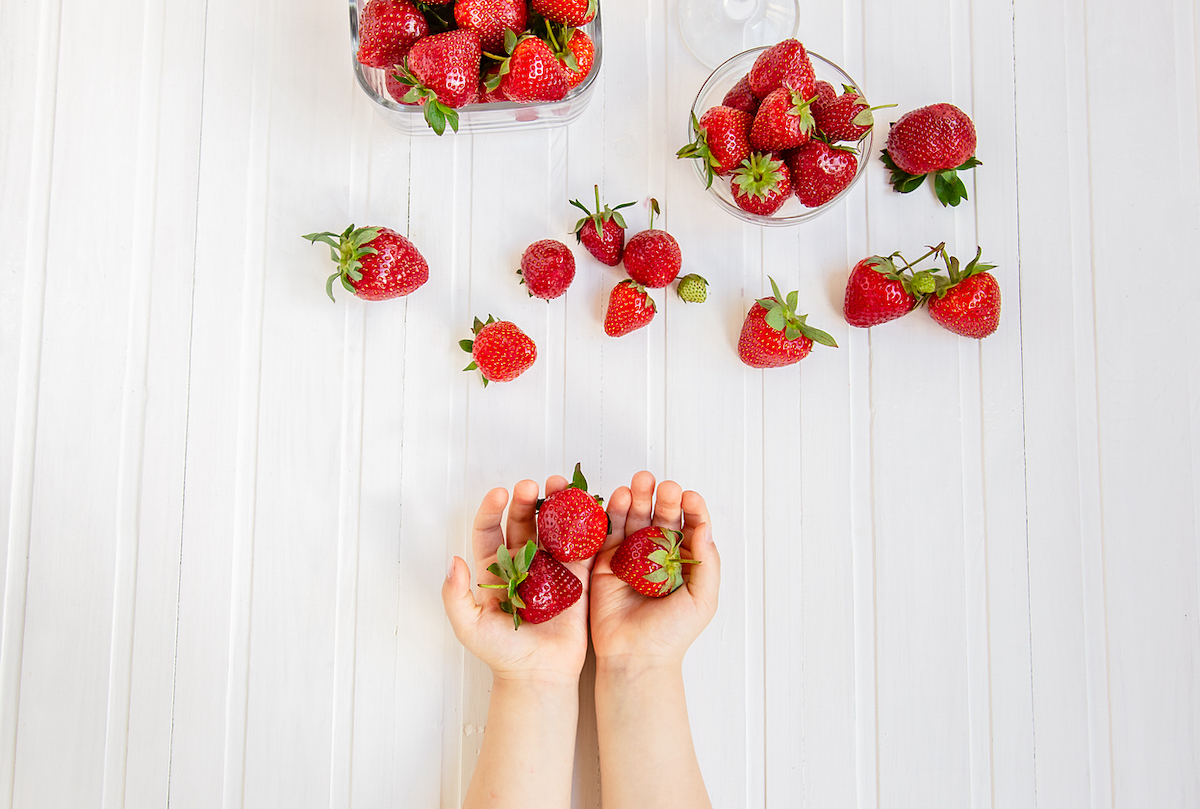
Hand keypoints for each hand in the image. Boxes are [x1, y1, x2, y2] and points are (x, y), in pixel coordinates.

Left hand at [442, 478, 592, 684]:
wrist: (538, 676)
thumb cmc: (501, 653)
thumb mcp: (468, 625)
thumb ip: (455, 594)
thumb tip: (454, 560)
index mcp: (495, 569)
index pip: (490, 530)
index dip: (493, 509)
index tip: (500, 493)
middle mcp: (523, 563)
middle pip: (523, 522)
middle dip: (527, 501)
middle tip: (533, 485)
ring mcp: (551, 569)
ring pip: (553, 528)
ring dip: (557, 506)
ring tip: (562, 486)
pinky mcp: (577, 579)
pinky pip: (582, 548)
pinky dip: (585, 527)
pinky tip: (588, 509)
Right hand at [589, 471, 719, 671]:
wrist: (636, 656)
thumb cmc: (672, 633)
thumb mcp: (703, 599)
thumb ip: (706, 562)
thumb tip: (705, 527)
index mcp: (683, 561)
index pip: (689, 526)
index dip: (691, 508)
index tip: (690, 497)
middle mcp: (656, 555)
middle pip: (660, 517)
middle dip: (663, 498)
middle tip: (664, 486)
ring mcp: (630, 557)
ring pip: (634, 518)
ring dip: (637, 497)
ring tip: (639, 481)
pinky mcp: (605, 562)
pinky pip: (608, 532)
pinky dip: (611, 513)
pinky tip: (618, 497)